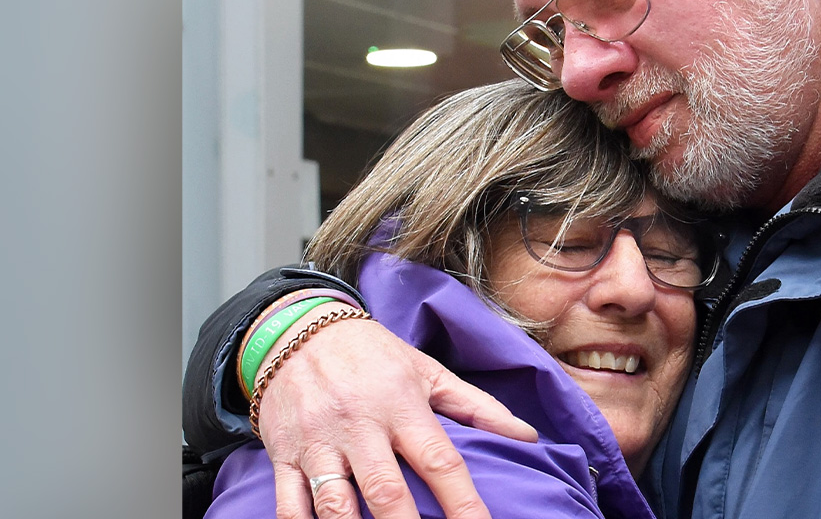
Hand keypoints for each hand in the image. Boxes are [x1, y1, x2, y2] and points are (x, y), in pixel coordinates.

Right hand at [256, 308, 538, 518]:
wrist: (297, 328)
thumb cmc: (372, 354)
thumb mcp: (427, 371)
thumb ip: (477, 407)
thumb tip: (527, 436)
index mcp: (402, 405)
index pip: (440, 461)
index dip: (463, 503)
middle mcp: (361, 425)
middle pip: (387, 491)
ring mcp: (319, 441)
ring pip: (335, 503)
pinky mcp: (284, 454)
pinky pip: (289, 502)